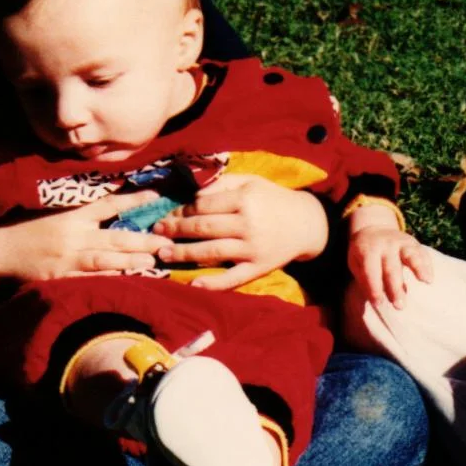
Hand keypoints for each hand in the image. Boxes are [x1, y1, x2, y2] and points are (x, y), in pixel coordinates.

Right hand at [0, 190, 168, 286]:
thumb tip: (114, 203)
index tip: (158, 197)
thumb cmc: (24, 227)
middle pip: (114, 237)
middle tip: (167, 241)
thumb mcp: (52, 211)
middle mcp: (73, 235)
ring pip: (104, 260)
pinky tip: (125, 284)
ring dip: (130, 261)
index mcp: (72, 216)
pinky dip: (106, 281)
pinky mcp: (58, 278)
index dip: (134, 200)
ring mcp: (66, 258)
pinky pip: (86, 280)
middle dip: (143, 240)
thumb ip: (81, 209)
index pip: (109, 204)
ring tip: (153, 262)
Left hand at [151, 174, 328, 290]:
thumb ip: (223, 183)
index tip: (166, 213)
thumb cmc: (274, 199)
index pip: (203, 205)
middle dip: (175, 229)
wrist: (308, 224)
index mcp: (245, 199)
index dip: (181, 210)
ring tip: (163, 253)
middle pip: (202, 227)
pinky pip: (232, 278)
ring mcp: (252, 248)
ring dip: (183, 253)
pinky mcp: (258, 267)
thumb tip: (191, 192)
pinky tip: (193, 284)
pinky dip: (212, 283)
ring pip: (210, 251)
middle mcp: (248, 223)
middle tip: (156, 232)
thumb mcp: (252, 182)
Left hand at [348, 227, 435, 308]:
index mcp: (367, 250)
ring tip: (425, 281)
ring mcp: (401, 241)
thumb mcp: (356, 264)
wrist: (373, 228)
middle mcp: (385, 244)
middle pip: (391, 267)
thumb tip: (377, 302)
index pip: (370, 271)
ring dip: (418, 268)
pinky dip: (427, 265)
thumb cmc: (364, 254)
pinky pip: (422, 253)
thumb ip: (365, 281)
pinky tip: (429, 279)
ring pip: (410, 255)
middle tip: (399, 306)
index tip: (379, 304)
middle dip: (395, 288)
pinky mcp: (413, 243)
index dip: (374, 288)